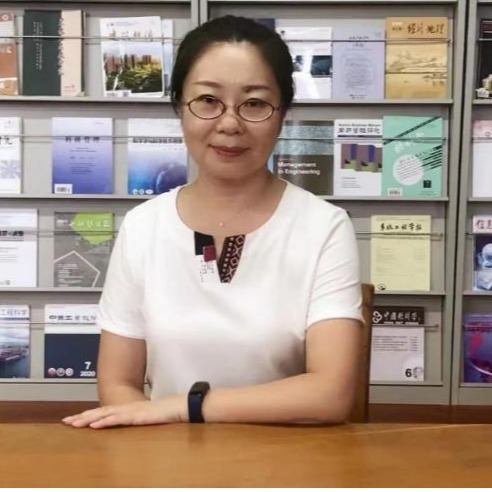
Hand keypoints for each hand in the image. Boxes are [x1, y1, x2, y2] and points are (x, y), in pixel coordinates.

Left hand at [62, 397, 186, 428]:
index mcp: (128, 410)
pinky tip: (95, 425)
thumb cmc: (165, 414)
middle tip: (66, 422)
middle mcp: (126, 408)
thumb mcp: (147, 420)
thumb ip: (136, 422)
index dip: (89, 415)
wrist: (179, 407)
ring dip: (89, 419)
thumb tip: (127, 428)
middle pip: (100, 412)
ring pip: (105, 414)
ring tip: (74, 423)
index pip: (104, 412)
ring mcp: (131, 411)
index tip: (74, 420)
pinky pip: (118, 419)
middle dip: (82, 417)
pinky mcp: (137, 416)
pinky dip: (105, 422)